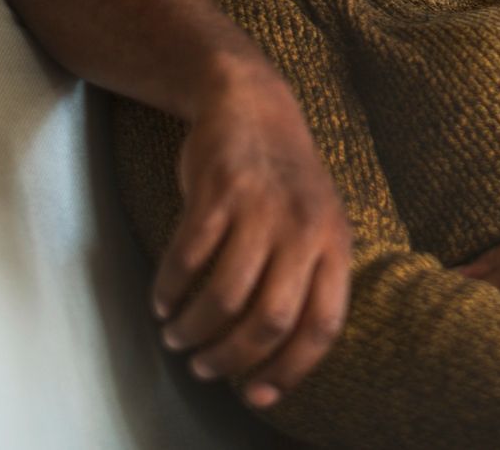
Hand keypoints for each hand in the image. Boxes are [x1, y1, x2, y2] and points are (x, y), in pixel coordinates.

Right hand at [157, 64, 350, 408]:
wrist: (253, 104)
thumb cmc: (284, 182)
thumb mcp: (317, 225)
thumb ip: (305, 282)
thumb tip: (272, 363)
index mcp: (336, 244)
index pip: (323, 325)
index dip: (289, 369)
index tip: (252, 394)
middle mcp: (306, 228)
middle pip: (271, 320)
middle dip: (230, 356)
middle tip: (203, 367)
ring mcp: (263, 208)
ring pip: (226, 295)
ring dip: (193, 328)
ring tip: (176, 336)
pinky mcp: (219, 191)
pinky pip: (189, 257)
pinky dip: (170, 289)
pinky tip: (163, 299)